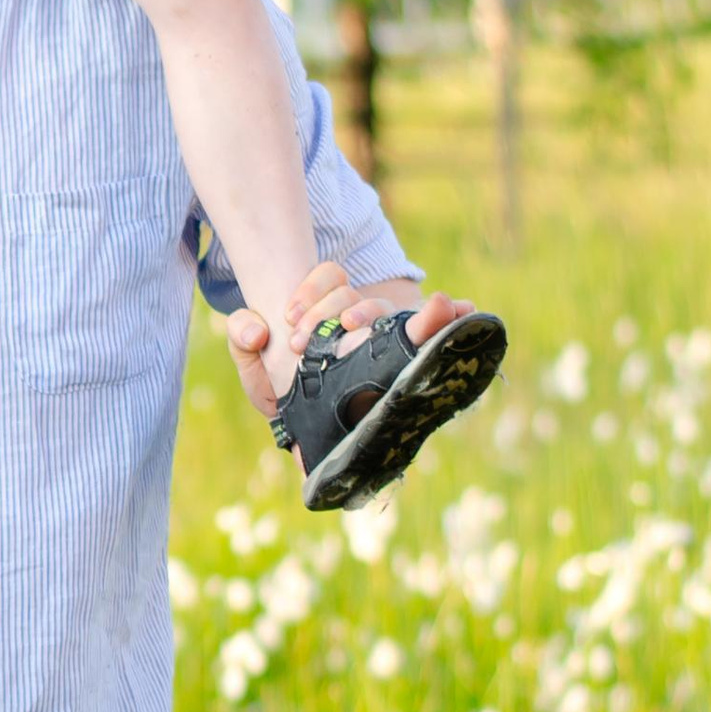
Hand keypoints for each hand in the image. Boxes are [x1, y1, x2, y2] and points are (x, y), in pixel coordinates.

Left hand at [226, 273, 477, 424]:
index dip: (310, 292)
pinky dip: (455, 316)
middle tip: (313, 339)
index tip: (290, 324)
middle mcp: (359, 316)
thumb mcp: (257, 372)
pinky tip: (467, 310)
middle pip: (353, 293)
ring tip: (360, 329)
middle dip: (333, 311)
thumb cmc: (286, 394)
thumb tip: (257, 329)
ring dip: (376, 314)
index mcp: (326, 309)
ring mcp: (387, 335)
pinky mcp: (411, 358)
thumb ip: (243, 342)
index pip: (329, 276)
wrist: (310, 435)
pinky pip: (436, 333)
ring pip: (389, 310)